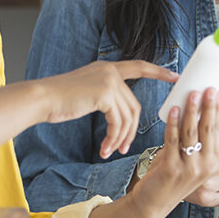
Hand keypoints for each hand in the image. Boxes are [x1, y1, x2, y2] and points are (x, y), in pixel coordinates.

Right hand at [35, 60, 178, 158]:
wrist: (43, 98)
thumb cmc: (60, 99)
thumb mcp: (87, 92)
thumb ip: (105, 95)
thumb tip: (120, 113)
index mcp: (107, 68)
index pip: (139, 66)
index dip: (158, 71)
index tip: (175, 76)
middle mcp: (110, 71)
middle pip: (134, 105)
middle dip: (131, 130)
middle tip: (124, 148)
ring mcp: (108, 80)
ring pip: (127, 117)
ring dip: (120, 138)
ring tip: (111, 151)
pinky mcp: (105, 93)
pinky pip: (118, 122)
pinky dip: (113, 139)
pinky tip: (104, 149)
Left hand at [127, 88, 218, 217]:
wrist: (154, 201)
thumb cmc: (173, 174)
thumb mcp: (192, 160)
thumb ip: (198, 139)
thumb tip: (200, 107)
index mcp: (215, 163)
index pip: (217, 131)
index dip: (217, 110)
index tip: (217, 91)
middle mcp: (206, 167)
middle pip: (208, 130)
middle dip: (208, 106)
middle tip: (208, 88)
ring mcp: (190, 169)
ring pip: (191, 133)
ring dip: (191, 111)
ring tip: (191, 94)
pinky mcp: (171, 168)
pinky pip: (172, 140)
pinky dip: (173, 123)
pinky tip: (172, 109)